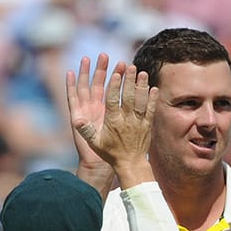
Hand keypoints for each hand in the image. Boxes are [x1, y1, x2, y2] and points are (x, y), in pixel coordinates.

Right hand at [67, 58, 157, 187]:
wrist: (130, 164)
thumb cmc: (111, 153)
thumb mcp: (95, 143)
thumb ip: (86, 130)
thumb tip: (77, 120)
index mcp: (112, 121)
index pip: (112, 100)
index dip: (114, 86)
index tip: (116, 73)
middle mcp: (126, 120)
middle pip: (128, 97)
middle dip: (129, 81)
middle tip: (131, 66)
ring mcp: (138, 122)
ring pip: (140, 101)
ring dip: (142, 86)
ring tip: (143, 73)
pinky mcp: (147, 125)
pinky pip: (151, 110)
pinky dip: (152, 99)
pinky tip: (154, 88)